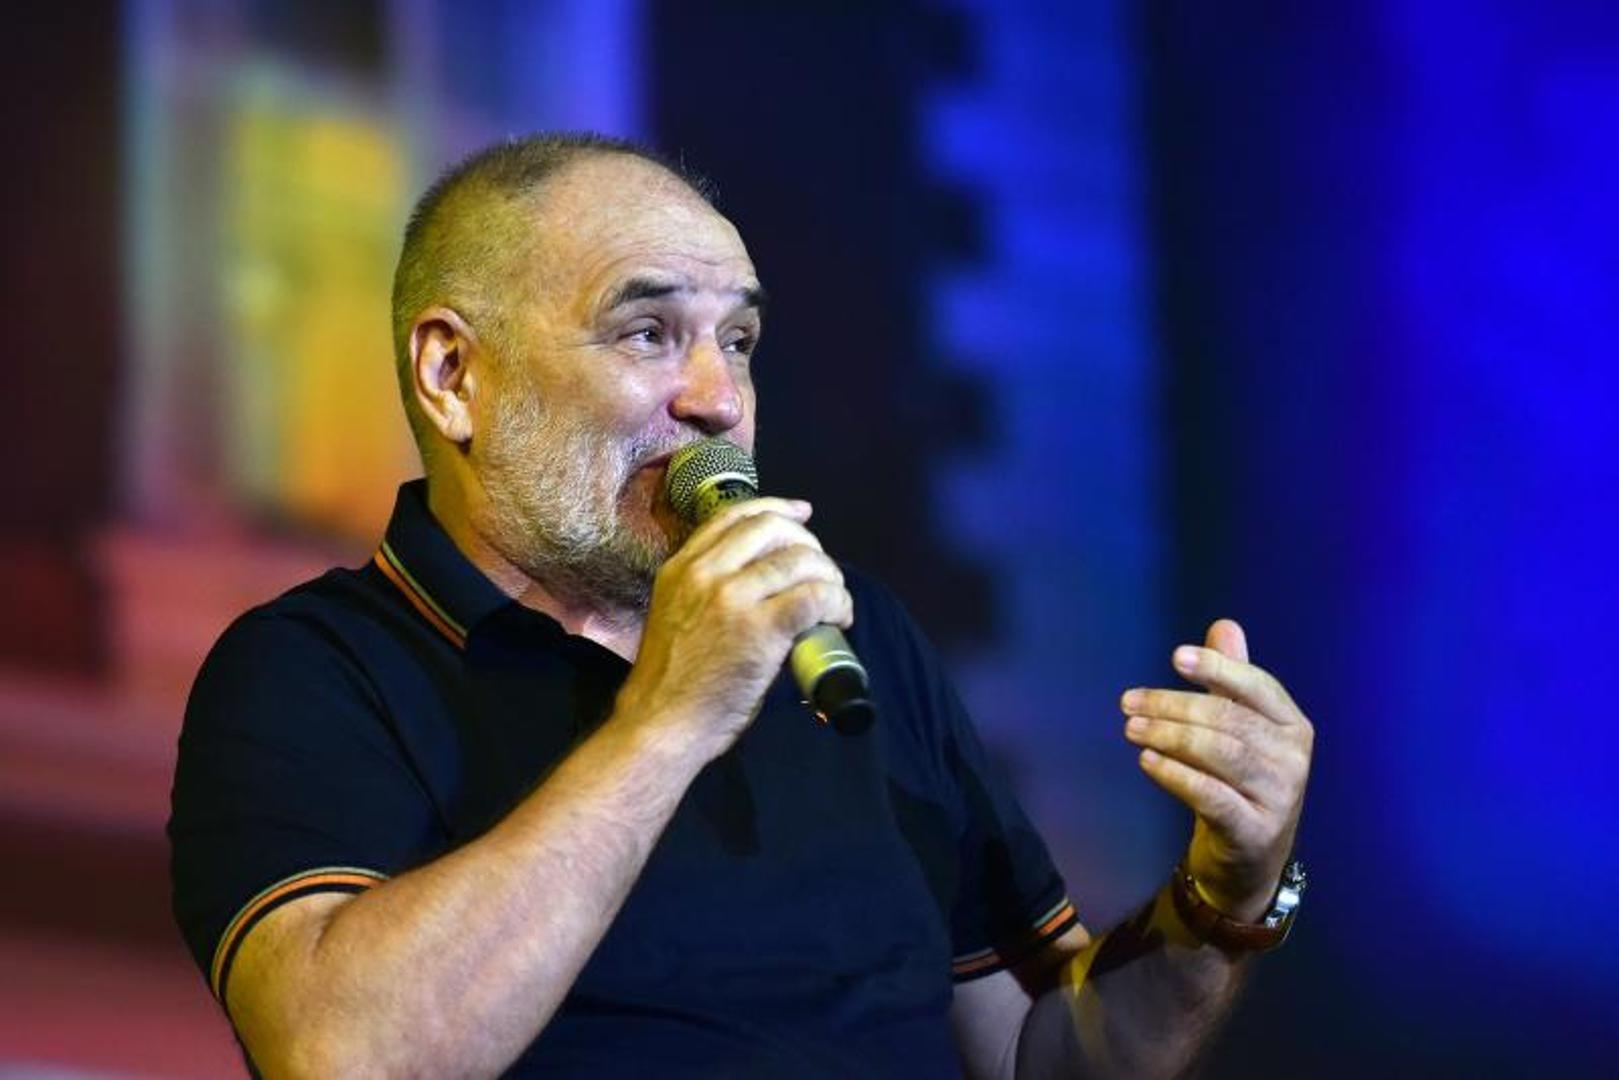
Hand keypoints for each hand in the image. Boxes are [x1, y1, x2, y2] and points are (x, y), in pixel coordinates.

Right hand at [617, 497, 851, 753]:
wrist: (661, 725)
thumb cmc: (671, 684)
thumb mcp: (677, 614)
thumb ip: (709, 591)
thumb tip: (765, 584)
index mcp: (681, 568)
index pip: (733, 515)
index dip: (776, 508)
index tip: (802, 514)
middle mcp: (705, 573)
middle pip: (772, 528)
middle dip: (808, 542)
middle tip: (822, 570)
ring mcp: (733, 597)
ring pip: (800, 561)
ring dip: (829, 576)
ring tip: (834, 602)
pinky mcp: (761, 628)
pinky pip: (815, 597)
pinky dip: (837, 602)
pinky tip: (839, 619)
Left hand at [1120, 619, 1312, 921]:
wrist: (1249, 860)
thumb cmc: (1241, 783)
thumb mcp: (1241, 730)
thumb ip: (1233, 679)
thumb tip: (1224, 626)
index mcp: (1292, 726)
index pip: (1257, 687)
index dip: (1219, 669)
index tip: (1176, 657)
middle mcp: (1293, 758)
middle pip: (1229, 720)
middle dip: (1174, 705)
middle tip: (1129, 702)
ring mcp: (1279, 797)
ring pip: (1220, 754)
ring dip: (1170, 736)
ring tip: (1132, 728)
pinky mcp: (1255, 831)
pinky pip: (1211, 795)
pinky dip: (1176, 774)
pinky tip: (1148, 761)